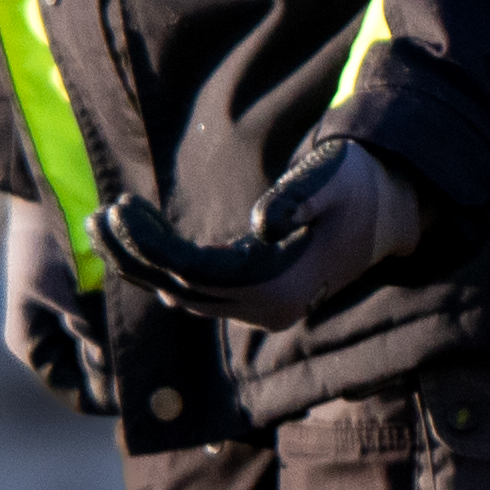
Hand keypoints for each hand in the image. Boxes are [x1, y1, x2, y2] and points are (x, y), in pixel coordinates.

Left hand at [95, 142, 424, 328]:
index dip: (152, 244)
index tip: (120, 210)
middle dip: (133, 255)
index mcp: (279, 288)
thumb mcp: (332, 180)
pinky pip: (195, 291)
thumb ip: (298, 199)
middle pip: (180, 289)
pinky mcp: (254, 300)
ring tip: (101, 225)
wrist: (390, 209)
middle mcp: (265, 309)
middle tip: (98, 216)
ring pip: (181, 295)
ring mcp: (260, 310)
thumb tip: (262, 224)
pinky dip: (160, 267)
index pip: (197, 272)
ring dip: (139, 265)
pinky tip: (133, 240)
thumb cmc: (359, 185)